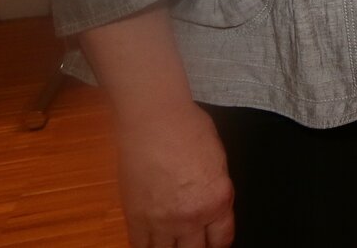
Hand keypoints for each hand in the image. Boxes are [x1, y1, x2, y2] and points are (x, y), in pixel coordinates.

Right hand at [112, 99, 234, 247]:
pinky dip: (146, 246)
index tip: (214, 242)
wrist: (156, 121)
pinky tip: (151, 241)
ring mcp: (161, 220)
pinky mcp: (135, 217)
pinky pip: (140, 245)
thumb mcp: (219, 162)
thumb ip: (216, 191)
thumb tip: (212, 206)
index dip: (218, 243)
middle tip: (193, 242)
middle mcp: (191, 216)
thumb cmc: (190, 130)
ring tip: (172, 243)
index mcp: (218, 200)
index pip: (222, 239)